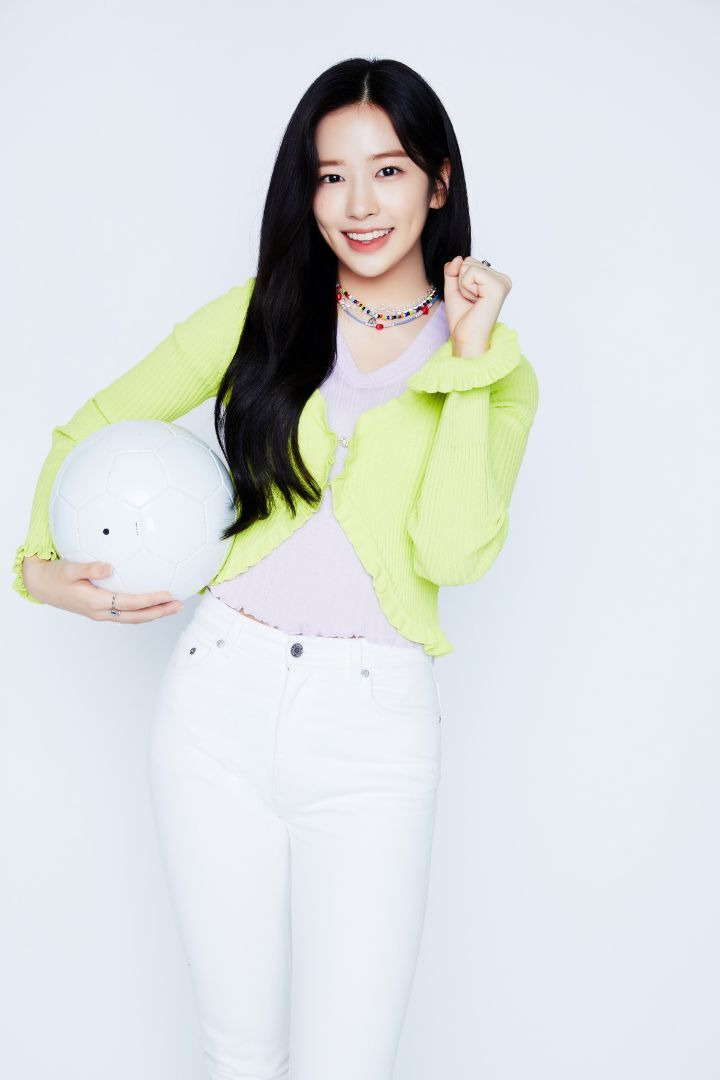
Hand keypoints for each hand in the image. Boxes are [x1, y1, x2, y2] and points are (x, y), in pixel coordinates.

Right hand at [21, 556, 182, 623]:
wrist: (40, 585)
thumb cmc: (54, 575)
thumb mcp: (69, 569)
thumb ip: (90, 568)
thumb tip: (109, 567)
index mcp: (95, 602)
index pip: (130, 603)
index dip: (150, 601)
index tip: (168, 595)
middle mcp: (100, 611)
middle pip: (136, 617)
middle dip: (159, 612)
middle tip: (179, 605)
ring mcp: (100, 613)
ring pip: (132, 618)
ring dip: (153, 613)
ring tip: (171, 607)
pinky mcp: (99, 610)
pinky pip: (125, 613)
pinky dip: (141, 611)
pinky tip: (151, 604)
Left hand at [443, 255, 511, 355]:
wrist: (465, 338)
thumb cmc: (462, 318)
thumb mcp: (453, 289)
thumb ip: (453, 271)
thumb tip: (458, 258)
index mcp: (495, 280)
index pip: (469, 261)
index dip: (460, 280)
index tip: (469, 298)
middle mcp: (502, 279)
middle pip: (469, 260)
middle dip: (461, 281)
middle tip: (471, 301)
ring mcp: (502, 282)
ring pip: (469, 265)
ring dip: (463, 286)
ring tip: (473, 302)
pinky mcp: (498, 287)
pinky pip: (471, 272)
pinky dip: (466, 287)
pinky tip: (475, 301)